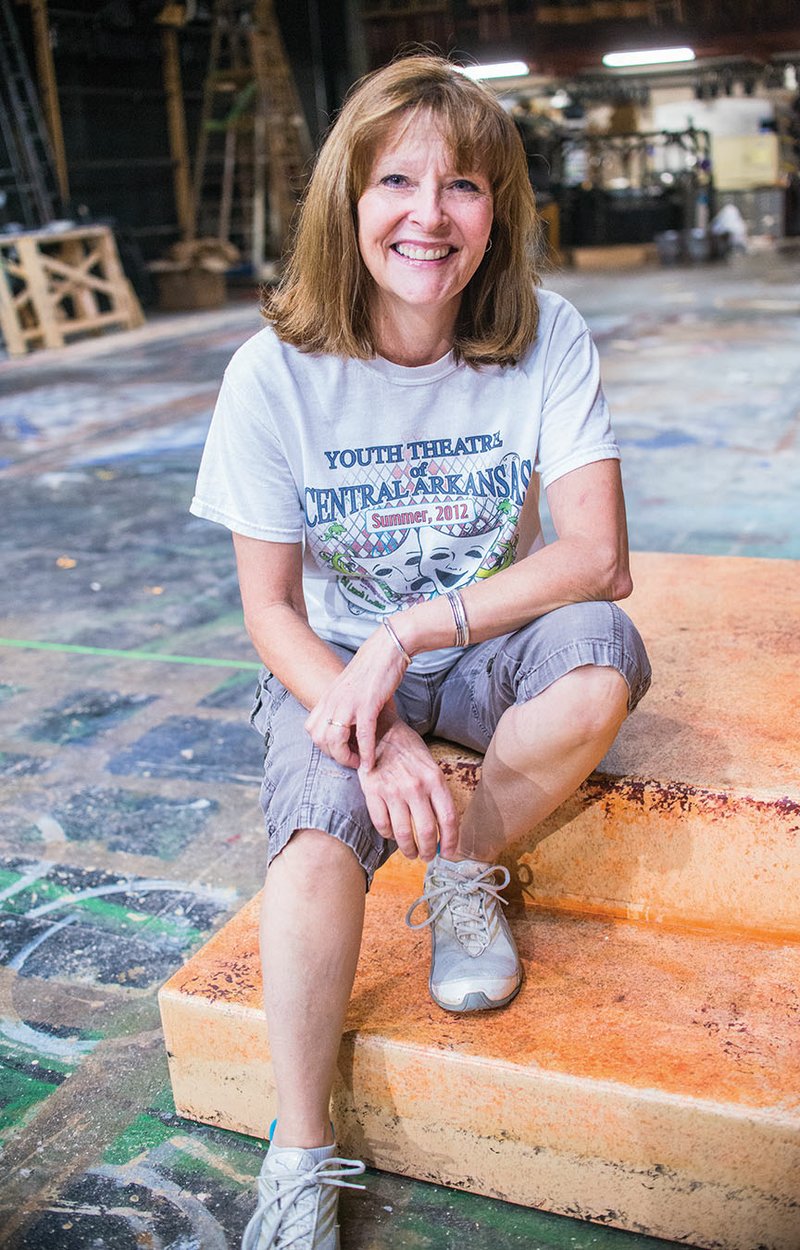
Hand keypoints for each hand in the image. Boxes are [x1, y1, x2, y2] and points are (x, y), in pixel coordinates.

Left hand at [304, 625, 408, 769]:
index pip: (311, 729)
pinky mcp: (367, 704)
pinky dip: (365, 753)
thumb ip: (344, 706)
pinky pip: (362, 735)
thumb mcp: (349, 689)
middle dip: (333, 756)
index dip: (323, 746)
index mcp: (327, 697)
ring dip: (346, 758)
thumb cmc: (372, 670)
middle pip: (319, 739)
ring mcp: (348, 703)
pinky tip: (370, 763)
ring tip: (358, 764)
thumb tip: (349, 725)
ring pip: (335, 741)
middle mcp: (333, 701)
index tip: (340, 751)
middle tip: (349, 760)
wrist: (386, 649)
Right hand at [358, 718, 457, 860]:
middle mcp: (416, 787)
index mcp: (434, 779)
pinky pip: (382, 825)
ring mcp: (393, 790)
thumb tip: (443, 825)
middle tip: (428, 857)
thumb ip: (436, 792)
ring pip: (403, 834)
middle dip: (429, 851)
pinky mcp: (373, 792)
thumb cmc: (407, 749)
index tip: (450, 853)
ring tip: (411, 853)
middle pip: (427, 831)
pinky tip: (392, 835)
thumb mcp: (430, 765)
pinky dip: (388, 835)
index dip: (451, 840)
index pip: (448, 818)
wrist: (379, 730)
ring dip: (409, 850)